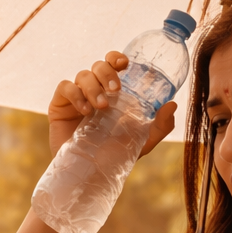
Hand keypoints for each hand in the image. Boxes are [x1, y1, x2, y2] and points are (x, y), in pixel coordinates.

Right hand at [47, 50, 177, 155]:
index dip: (116, 58)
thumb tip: (172, 104)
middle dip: (107, 73)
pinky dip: (75, 94)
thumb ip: (161, 126)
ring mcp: (76, 96)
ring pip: (82, 75)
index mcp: (113, 92)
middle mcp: (95, 90)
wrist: (88, 174)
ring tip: (101, 108)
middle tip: (116, 90)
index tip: (125, 64)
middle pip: (98, 65)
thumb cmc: (114, 156)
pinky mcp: (59, 105)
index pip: (113, 65)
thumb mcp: (143, 141)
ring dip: (93, 87)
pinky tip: (85, 111)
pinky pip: (65, 87)